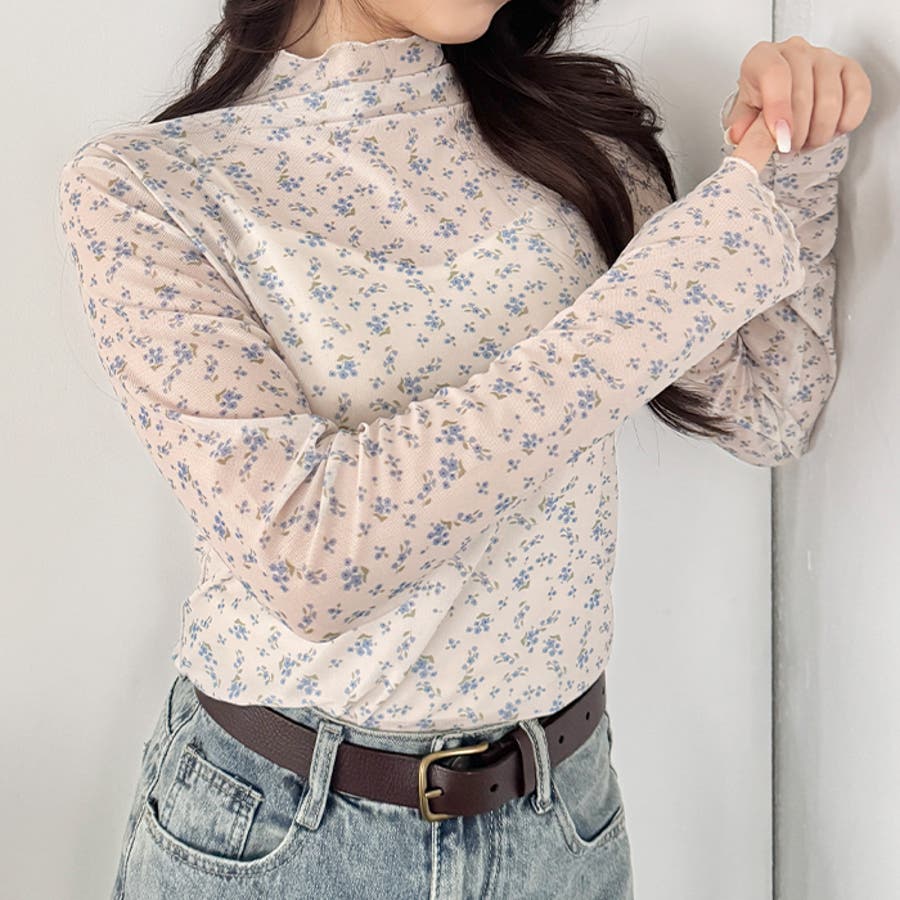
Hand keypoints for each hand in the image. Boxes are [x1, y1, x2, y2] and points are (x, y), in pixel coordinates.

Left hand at [726, 36, 870, 172]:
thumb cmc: (760, 103)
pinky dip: (848, 120)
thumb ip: (742, 125)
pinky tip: (833, 130)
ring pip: (831, 100)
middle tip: (790, 148)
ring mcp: (825, 56)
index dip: (779, 110)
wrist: (780, 96)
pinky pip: (859, 94)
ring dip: (819, 132)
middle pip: (803, 94)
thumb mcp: (743, 116)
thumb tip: (740, 134)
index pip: (775, 75)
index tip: (781, 138)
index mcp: (763, 57)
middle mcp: (795, 51)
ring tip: (807, 141)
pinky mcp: (849, 67)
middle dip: (797, 133)